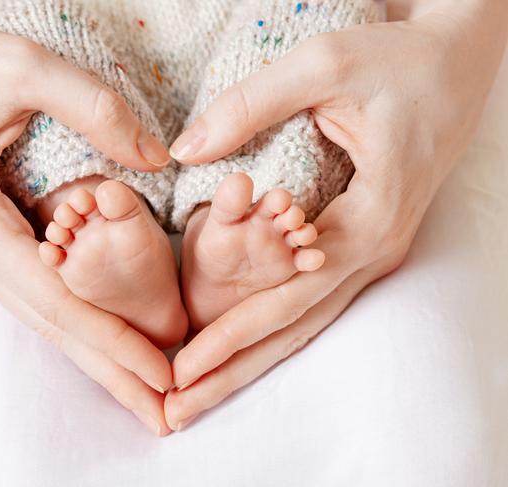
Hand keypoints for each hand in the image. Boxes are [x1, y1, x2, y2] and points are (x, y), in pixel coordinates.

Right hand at [0, 2, 172, 434]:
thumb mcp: (20, 68)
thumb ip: (95, 111)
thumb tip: (156, 159)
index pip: (57, 302)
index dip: (112, 343)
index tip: (164, 377)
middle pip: (53, 327)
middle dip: (111, 373)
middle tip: (165, 416)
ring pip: (45, 315)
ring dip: (97, 354)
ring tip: (145, 390)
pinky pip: (36, 290)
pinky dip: (76, 319)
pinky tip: (105, 336)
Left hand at [164, 1, 507, 429]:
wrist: (456, 64)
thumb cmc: (401, 62)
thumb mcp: (324, 65)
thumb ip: (249, 107)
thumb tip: (184, 150)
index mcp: (369, 220)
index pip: (287, 297)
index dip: (230, 336)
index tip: (179, 370)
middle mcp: (373, 251)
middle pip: (294, 329)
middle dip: (233, 373)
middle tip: (176, 413)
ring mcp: (372, 252)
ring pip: (304, 322)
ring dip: (250, 361)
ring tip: (198, 397)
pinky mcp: (362, 242)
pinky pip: (313, 299)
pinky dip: (272, 329)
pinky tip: (240, 349)